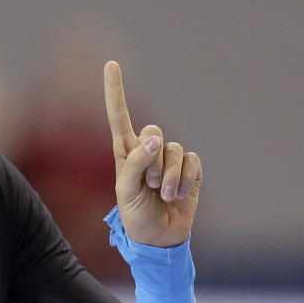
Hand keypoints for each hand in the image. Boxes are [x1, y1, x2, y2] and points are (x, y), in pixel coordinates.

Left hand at [104, 60, 202, 247]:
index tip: (111, 64)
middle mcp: (148, 150)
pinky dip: (186, 180)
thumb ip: (136, 163)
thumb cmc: (135, 216)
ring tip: (164, 196)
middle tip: (150, 185)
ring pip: (174, 150)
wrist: (159, 238)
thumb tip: (155, 140)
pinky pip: (192, 161)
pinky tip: (180, 195)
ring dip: (170, 177)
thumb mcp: (126, 192)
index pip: (119, 117)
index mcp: (125, 153)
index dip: (115, 91)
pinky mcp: (190, 169)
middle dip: (153, 161)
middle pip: (154, 132)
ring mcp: (170, 159)